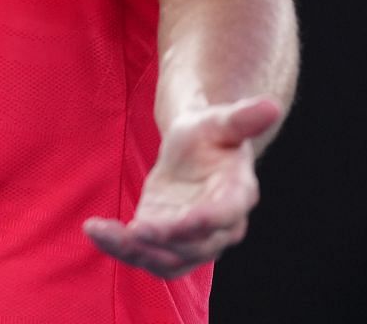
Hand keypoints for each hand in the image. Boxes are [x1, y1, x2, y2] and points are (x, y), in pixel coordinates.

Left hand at [83, 96, 281, 279]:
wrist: (196, 147)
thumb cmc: (211, 132)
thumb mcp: (222, 119)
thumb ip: (243, 118)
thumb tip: (272, 105)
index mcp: (237, 195)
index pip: (222, 216)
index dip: (199, 222)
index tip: (172, 222)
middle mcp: (219, 227)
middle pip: (195, 247)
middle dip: (165, 242)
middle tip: (135, 230)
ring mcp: (192, 240)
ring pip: (168, 260)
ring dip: (136, 252)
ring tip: (104, 232)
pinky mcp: (165, 241)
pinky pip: (146, 255)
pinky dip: (119, 247)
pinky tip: (94, 229)